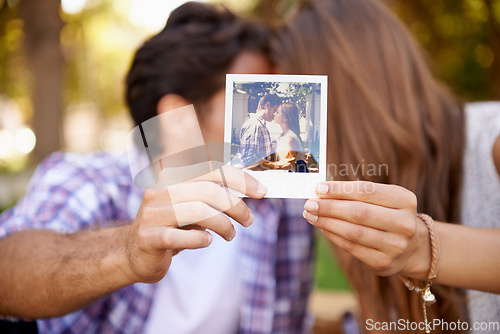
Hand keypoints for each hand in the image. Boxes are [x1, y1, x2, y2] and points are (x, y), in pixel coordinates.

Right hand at [125, 164, 265, 282]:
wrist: (135, 252)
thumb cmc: (172, 226)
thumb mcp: (192, 205)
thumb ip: (214, 194)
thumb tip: (251, 189)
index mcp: (173, 177)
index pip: (211, 169)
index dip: (240, 179)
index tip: (262, 191)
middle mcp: (160, 190)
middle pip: (208, 191)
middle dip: (236, 207)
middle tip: (249, 220)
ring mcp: (152, 213)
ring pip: (198, 212)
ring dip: (223, 225)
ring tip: (230, 235)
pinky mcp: (148, 237)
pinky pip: (182, 236)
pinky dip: (200, 239)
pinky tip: (206, 241)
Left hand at [303, 181, 430, 277]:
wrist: (412, 247)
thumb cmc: (388, 214)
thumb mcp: (382, 199)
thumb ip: (355, 194)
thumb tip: (320, 192)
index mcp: (405, 200)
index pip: (367, 191)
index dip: (340, 189)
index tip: (319, 188)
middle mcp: (404, 223)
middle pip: (359, 212)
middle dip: (329, 207)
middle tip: (309, 203)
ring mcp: (396, 246)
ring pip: (353, 232)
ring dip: (326, 222)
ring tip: (310, 214)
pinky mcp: (383, 263)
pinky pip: (351, 247)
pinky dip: (333, 236)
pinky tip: (322, 227)